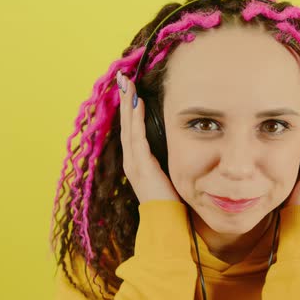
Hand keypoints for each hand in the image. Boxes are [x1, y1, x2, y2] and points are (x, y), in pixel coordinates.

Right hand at [116, 70, 180, 203]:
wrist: (165, 221)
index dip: (129, 109)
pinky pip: (137, 135)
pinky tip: (137, 102)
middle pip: (126, 123)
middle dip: (124, 100)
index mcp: (137, 162)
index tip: (129, 90)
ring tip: (127, 83)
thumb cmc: (170, 200)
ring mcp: (134, 162)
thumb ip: (166, 160)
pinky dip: (136, 118)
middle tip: (123, 78)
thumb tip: (177, 144)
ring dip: (128, 104)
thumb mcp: (167, 174)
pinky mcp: (141, 164)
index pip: (131, 129)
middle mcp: (131, 160)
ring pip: (129, 126)